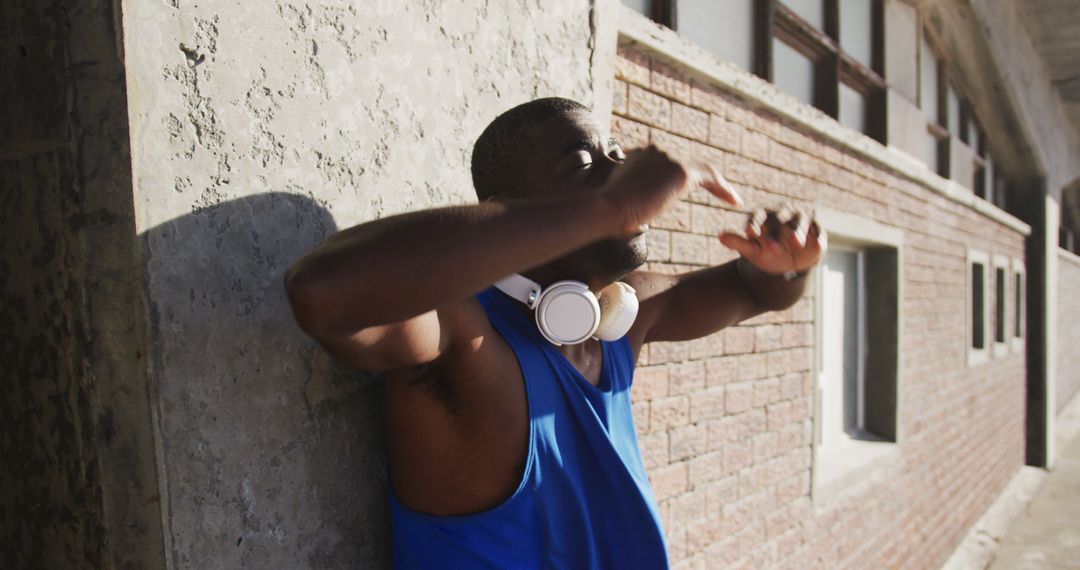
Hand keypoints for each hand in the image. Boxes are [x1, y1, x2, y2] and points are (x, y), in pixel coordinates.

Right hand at [602, 146, 742, 234]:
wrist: (606, 209)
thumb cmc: (607, 213)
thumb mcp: (620, 202)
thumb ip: (633, 200)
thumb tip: (638, 222)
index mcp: (641, 154)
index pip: (668, 162)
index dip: (680, 175)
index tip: (686, 187)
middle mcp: (657, 150)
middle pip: (689, 163)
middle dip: (704, 179)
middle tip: (720, 192)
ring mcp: (670, 158)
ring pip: (702, 170)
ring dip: (717, 185)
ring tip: (731, 198)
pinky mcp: (681, 171)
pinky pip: (711, 178)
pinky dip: (723, 189)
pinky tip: (735, 202)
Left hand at [719, 209, 826, 275]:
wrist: (789, 263)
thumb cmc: (767, 253)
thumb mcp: (752, 251)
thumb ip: (739, 243)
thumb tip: (720, 237)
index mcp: (764, 217)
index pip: (757, 216)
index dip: (754, 223)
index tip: (749, 232)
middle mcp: (782, 214)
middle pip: (779, 219)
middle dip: (775, 232)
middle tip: (772, 247)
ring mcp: (800, 220)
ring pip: (799, 222)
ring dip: (797, 231)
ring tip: (795, 242)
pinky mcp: (816, 229)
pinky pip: (818, 231)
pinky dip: (818, 237)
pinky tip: (818, 244)